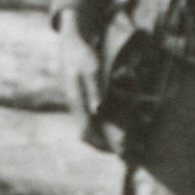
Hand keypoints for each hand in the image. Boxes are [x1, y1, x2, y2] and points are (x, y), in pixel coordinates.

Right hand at [55, 12, 106, 144]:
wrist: (72, 42)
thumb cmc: (83, 55)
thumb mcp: (91, 70)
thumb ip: (94, 90)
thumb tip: (97, 111)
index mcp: (76, 100)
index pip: (86, 130)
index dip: (101, 142)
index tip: (117, 151)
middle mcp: (75, 104)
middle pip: (86, 132)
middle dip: (103, 144)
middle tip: (122, 152)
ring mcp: (77, 101)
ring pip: (87, 126)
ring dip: (102, 137)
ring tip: (119, 145)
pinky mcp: (81, 97)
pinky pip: (89, 118)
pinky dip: (100, 126)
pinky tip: (111, 127)